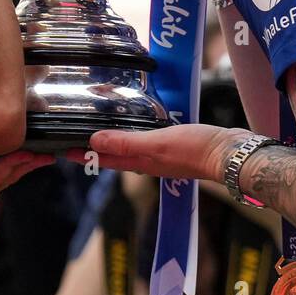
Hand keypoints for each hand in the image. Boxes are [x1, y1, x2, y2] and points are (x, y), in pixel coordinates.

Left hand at [70, 124, 247, 183]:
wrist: (230, 153)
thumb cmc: (196, 149)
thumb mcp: (157, 143)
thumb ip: (126, 142)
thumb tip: (95, 142)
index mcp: (142, 162)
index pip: (106, 160)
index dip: (86, 156)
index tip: (66, 152)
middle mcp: (149, 162)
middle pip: (115, 158)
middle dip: (96, 152)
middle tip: (77, 144)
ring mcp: (163, 157)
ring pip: (131, 152)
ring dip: (114, 146)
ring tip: (101, 137)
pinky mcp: (176, 148)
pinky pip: (148, 144)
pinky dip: (136, 139)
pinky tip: (140, 132)